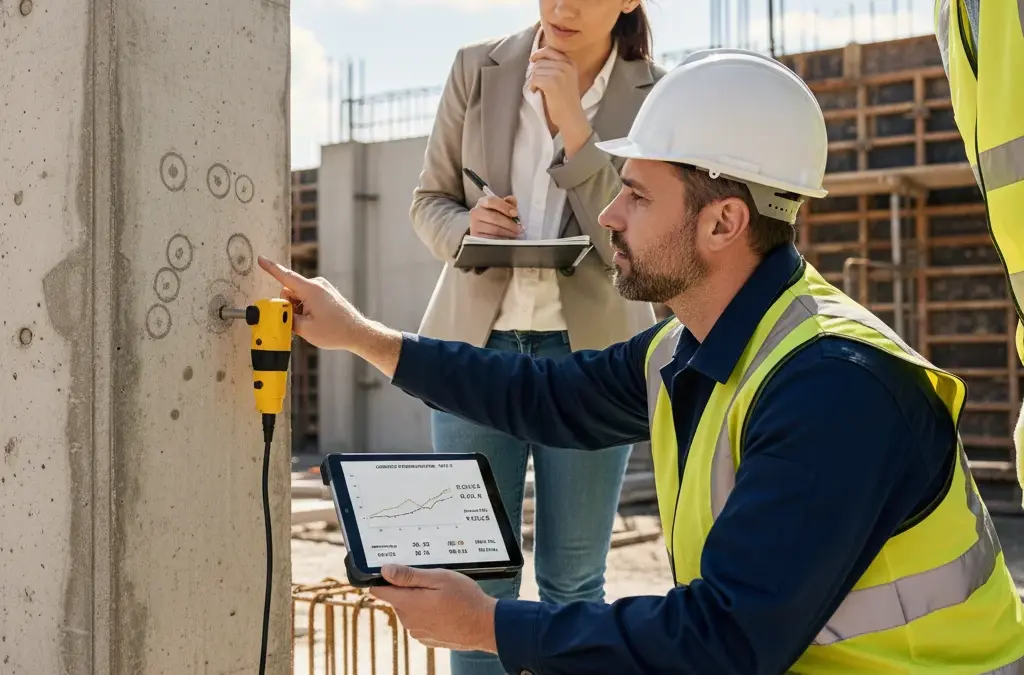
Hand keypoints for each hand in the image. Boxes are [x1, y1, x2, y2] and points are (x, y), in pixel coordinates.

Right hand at [256, 256, 364, 350]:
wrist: (357, 333)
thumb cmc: (336, 331)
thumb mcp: (305, 329)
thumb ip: (287, 318)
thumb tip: (280, 313)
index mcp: (311, 289)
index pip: (285, 276)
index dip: (271, 268)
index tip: (261, 259)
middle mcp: (317, 284)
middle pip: (289, 291)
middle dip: (288, 306)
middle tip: (300, 322)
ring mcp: (322, 288)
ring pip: (298, 296)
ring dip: (298, 309)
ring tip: (312, 322)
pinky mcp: (326, 293)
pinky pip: (307, 297)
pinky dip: (305, 308)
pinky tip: (316, 319)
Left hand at [369, 564, 497, 652]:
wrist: (484, 625)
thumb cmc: (465, 598)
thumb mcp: (439, 578)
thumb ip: (409, 575)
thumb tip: (385, 571)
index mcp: (408, 604)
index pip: (379, 590)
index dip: (384, 578)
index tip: (396, 570)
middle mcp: (408, 621)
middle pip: (396, 598)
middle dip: (408, 588)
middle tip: (431, 581)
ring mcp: (417, 632)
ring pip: (408, 609)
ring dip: (418, 600)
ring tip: (441, 596)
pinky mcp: (426, 638)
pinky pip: (418, 621)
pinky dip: (426, 613)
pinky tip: (443, 609)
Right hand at [469, 194, 521, 238]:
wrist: (482, 227)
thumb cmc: (494, 214)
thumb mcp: (502, 206)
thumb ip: (509, 203)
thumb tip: (512, 202)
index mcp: (483, 202)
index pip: (492, 201)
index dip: (504, 207)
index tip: (515, 213)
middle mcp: (476, 212)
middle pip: (494, 217)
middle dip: (509, 223)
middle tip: (519, 228)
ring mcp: (474, 225)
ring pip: (494, 229)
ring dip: (508, 232)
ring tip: (516, 234)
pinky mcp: (476, 236)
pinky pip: (492, 239)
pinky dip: (502, 239)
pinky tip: (508, 238)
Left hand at [528, 46, 589, 145]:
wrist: (571, 116)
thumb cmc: (566, 100)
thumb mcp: (566, 78)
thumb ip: (556, 66)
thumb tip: (537, 59)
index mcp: (570, 63)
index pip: (550, 50)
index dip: (539, 54)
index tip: (533, 59)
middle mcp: (566, 65)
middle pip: (541, 61)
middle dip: (536, 71)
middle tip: (538, 83)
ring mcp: (559, 73)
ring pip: (536, 70)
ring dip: (534, 80)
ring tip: (539, 89)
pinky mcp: (551, 83)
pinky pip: (534, 79)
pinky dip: (532, 86)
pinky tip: (536, 92)